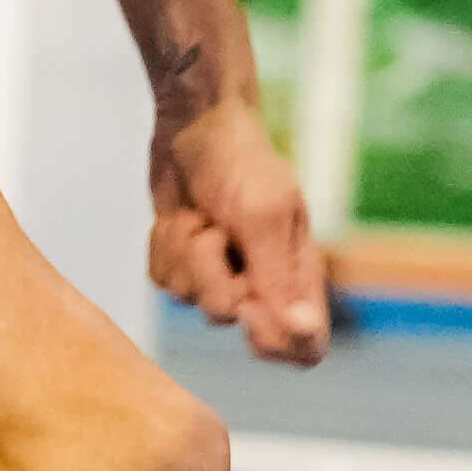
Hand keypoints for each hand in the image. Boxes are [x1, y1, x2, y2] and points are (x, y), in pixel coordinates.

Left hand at [146, 96, 330, 368]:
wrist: (194, 123)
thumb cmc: (240, 161)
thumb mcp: (263, 214)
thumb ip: (278, 277)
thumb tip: (303, 333)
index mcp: (298, 273)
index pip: (306, 347)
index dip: (278, 342)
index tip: (249, 302)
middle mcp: (263, 282)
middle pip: (235, 322)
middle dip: (215, 274)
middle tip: (219, 232)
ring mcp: (220, 275)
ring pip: (191, 301)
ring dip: (186, 251)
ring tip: (202, 214)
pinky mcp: (184, 265)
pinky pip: (165, 283)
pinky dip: (165, 247)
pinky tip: (180, 216)